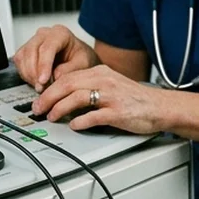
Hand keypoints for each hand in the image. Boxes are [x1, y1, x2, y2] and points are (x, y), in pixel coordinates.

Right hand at [13, 25, 99, 92]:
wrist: (77, 58)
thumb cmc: (80, 58)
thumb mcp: (83, 64)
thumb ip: (70, 69)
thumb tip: (55, 76)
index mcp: (60, 33)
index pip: (47, 48)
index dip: (43, 65)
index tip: (43, 80)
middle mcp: (44, 34)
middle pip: (32, 51)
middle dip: (34, 73)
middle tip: (41, 88)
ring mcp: (33, 41)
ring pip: (23, 57)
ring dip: (29, 75)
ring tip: (40, 87)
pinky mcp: (25, 51)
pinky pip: (19, 62)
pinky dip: (25, 74)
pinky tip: (35, 82)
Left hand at [32, 65, 164, 134]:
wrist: (160, 107)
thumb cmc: (136, 99)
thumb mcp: (111, 84)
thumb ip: (90, 87)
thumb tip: (64, 97)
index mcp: (101, 72)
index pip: (67, 76)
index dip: (49, 89)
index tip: (39, 99)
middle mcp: (105, 81)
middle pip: (68, 85)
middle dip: (48, 98)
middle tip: (38, 109)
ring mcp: (111, 96)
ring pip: (77, 98)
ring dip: (60, 109)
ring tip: (52, 117)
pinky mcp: (117, 113)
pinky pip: (93, 116)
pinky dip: (80, 121)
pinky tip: (74, 126)